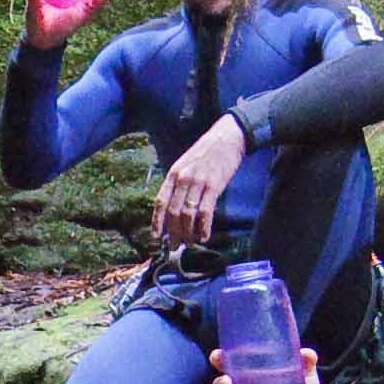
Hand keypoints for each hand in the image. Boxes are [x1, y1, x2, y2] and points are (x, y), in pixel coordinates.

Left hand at [153, 113, 247, 249]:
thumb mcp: (186, 164)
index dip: (157, 221)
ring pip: (188, 215)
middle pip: (173, 212)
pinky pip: (205, 212)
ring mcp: (198, 183)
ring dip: (187, 233)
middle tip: (174, 246)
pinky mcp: (214, 186)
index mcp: (173, 174)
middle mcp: (183, 179)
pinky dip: (204, 227)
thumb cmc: (206, 152)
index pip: (160, 201)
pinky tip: (204, 237)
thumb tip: (173, 206)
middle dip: (172, 233)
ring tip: (189, 243)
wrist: (227, 137)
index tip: (156, 236)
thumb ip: (178, 183)